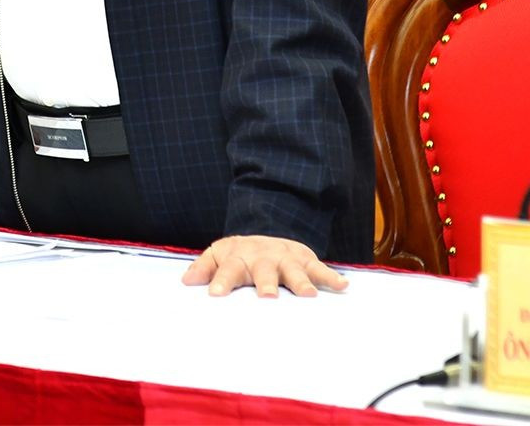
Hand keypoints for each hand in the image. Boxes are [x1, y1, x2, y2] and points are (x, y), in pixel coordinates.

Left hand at [182, 235, 347, 296]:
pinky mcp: (305, 259)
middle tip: (268, 296)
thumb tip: (186, 281)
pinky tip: (343, 286)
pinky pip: (320, 268)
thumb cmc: (240, 255)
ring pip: (294, 269)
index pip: (227, 269)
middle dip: (267, 283)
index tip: (214, 294)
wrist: (266, 233)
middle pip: (264, 270)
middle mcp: (263, 257)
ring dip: (301, 281)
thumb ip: (204, 267)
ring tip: (309, 295)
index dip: (220, 280)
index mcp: (238, 258)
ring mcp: (286, 258)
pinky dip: (331, 276)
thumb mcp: (219, 255)